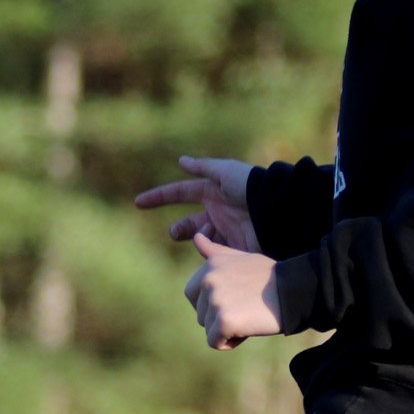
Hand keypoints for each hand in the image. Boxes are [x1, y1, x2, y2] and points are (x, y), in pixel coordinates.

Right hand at [132, 155, 259, 250]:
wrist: (275, 210)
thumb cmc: (249, 187)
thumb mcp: (224, 172)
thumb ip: (202, 167)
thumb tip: (181, 161)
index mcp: (212, 191)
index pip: (180, 193)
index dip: (159, 197)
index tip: (139, 203)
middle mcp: (217, 211)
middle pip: (189, 223)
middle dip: (180, 229)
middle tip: (176, 233)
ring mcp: (226, 230)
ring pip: (200, 239)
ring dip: (198, 236)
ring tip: (206, 233)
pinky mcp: (235, 247)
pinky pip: (214, 252)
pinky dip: (209, 249)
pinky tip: (215, 243)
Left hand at [184, 234, 282, 349]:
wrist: (293, 290)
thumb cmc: (269, 277)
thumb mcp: (241, 257)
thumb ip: (215, 251)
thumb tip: (197, 236)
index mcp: (210, 266)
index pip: (192, 294)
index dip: (212, 303)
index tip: (236, 298)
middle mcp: (208, 280)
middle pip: (200, 314)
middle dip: (219, 317)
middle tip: (245, 308)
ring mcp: (215, 300)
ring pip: (208, 329)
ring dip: (227, 330)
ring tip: (249, 316)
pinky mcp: (224, 320)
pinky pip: (215, 342)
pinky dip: (230, 342)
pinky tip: (248, 328)